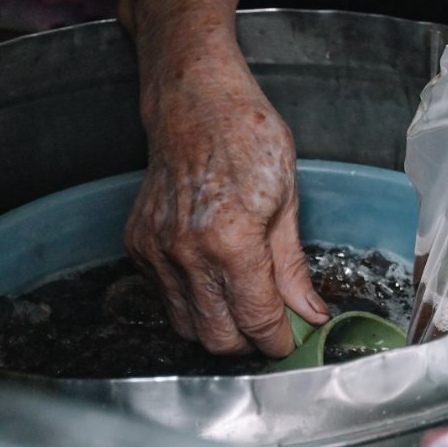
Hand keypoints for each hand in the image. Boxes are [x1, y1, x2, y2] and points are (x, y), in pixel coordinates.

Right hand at [126, 56, 328, 355]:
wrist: (196, 104)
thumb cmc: (247, 137)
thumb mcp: (287, 200)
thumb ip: (293, 267)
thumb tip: (309, 311)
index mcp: (232, 241)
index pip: (256, 320)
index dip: (278, 339)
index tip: (290, 339)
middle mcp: (187, 252)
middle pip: (216, 337)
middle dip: (247, 342)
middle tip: (269, 327)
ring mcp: (156, 250)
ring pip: (186, 324)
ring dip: (217, 324)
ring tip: (242, 302)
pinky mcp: (138, 244)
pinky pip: (164, 296)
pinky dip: (190, 299)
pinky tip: (212, 275)